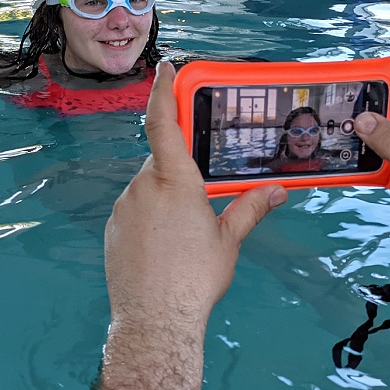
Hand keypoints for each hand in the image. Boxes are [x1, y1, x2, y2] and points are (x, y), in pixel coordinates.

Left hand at [105, 61, 285, 330]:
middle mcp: (143, 186)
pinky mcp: (112, 228)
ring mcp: (122, 207)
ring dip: (164, 199)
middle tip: (200, 200)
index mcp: (175, 181)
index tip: (165, 68)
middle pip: (162, 162)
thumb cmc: (195, 279)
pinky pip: (132, 210)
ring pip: (147, 188)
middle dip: (180, 174)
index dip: (164, 91)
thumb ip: (251, 208)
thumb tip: (278, 190)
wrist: (154, 320)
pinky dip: (148, 218)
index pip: (164, 123)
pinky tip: (163, 247)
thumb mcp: (229, 240)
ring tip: (183, 237)